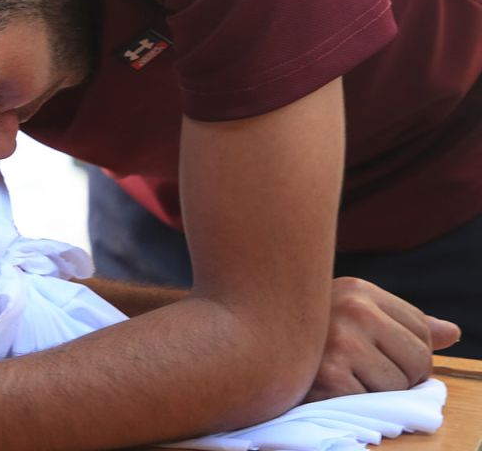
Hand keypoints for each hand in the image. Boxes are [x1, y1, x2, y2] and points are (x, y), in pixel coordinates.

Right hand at [305, 276, 459, 400]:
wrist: (243, 351)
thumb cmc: (303, 338)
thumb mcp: (351, 318)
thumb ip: (400, 325)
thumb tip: (452, 333)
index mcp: (359, 290)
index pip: (423, 330)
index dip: (406, 352)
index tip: (374, 353)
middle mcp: (353, 309)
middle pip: (420, 359)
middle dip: (398, 375)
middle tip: (357, 371)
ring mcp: (341, 342)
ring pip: (399, 386)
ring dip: (374, 392)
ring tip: (338, 377)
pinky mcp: (330, 376)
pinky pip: (372, 402)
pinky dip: (351, 403)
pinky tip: (324, 388)